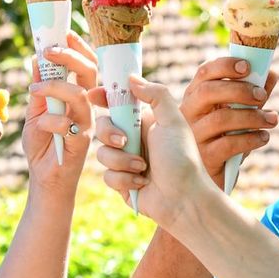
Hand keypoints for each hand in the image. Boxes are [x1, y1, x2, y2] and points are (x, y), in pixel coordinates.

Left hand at [25, 31, 96, 198]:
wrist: (44, 178)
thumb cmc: (43, 143)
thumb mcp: (35, 111)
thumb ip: (39, 88)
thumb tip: (37, 59)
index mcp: (78, 96)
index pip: (87, 66)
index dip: (80, 48)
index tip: (64, 33)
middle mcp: (87, 107)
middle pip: (90, 73)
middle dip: (70, 57)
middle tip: (49, 50)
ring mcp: (87, 123)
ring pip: (80, 94)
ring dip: (55, 86)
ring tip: (34, 88)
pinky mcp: (80, 141)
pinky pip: (68, 123)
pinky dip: (49, 119)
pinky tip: (38, 124)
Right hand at [95, 75, 219, 227]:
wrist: (185, 199)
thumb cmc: (183, 159)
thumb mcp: (173, 121)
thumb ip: (156, 95)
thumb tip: (132, 78)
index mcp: (144, 122)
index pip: (118, 104)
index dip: (103, 97)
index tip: (93, 95)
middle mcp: (133, 139)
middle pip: (102, 127)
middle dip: (109, 133)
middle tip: (124, 140)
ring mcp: (126, 161)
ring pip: (102, 153)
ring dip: (122, 161)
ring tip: (143, 168)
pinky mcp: (121, 182)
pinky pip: (107, 176)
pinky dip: (124, 179)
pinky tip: (142, 184)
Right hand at [179, 57, 277, 184]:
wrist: (213, 179)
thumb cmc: (225, 139)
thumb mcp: (239, 114)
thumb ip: (253, 95)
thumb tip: (272, 74)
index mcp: (195, 97)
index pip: (204, 73)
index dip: (225, 65)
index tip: (247, 66)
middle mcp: (188, 114)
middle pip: (208, 92)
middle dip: (239, 90)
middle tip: (262, 95)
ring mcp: (193, 137)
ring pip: (221, 119)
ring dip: (252, 116)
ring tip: (272, 119)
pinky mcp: (204, 158)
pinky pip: (228, 145)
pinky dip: (251, 139)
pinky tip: (264, 138)